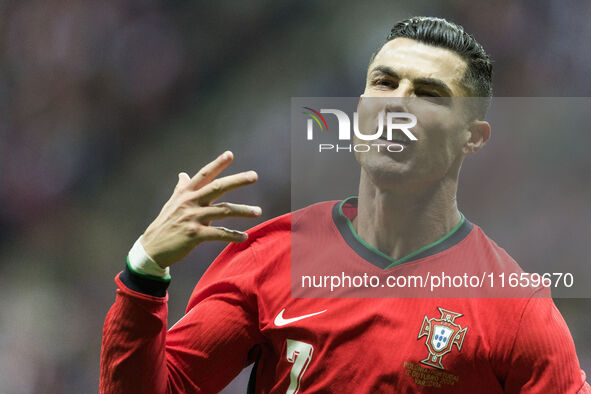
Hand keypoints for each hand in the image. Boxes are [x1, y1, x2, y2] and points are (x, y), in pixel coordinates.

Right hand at [140, 151, 261, 267]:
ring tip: (258, 211)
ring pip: (223, 211)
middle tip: (254, 176)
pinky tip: (244, 236)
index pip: (204, 175)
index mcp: (186, 194)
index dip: (217, 164)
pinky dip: (232, 235)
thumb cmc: (165, 224)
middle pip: (217, 188)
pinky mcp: (194, 235)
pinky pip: (218, 234)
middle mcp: (190, 203)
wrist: (152, 248)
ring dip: (242, 211)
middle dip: (237, 181)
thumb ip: (181, 188)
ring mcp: (192, 218)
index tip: (230, 154)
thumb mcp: (172, 203)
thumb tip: (183, 174)